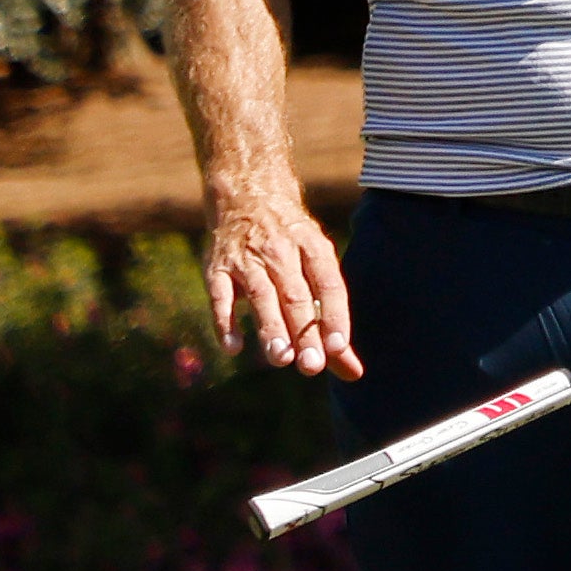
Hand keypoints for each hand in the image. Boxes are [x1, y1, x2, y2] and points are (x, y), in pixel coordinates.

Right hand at [208, 187, 360, 379]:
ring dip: (271, 327)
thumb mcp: (317, 269)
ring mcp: (247, 259)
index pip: (329, 284)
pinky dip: (225, 321)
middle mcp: (281, 252)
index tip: (338, 347)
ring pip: (262, 296)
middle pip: (296, 295)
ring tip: (281, 359)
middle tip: (311, 366)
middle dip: (303, 332)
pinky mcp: (217, 268)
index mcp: (313, 249)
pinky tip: (233, 347)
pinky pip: (220, 296)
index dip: (334, 315)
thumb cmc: (291, 247)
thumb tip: (354, 373)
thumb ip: (331, 324)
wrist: (247, 197)